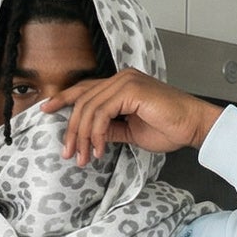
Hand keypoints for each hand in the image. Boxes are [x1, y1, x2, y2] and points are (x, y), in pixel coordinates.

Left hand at [40, 68, 224, 166]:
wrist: (191, 126)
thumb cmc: (168, 127)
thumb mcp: (131, 131)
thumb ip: (110, 129)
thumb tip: (92, 137)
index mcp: (120, 84)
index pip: (85, 89)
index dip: (63, 98)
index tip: (46, 110)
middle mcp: (121, 78)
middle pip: (83, 101)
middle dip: (72, 130)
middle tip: (70, 153)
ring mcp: (125, 81)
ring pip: (89, 108)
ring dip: (84, 137)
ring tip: (85, 157)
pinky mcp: (131, 90)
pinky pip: (102, 113)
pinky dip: (97, 134)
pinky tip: (100, 149)